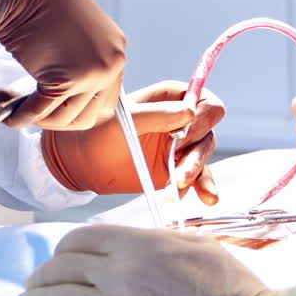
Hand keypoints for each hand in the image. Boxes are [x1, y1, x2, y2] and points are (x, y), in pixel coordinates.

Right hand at [0, 0, 124, 130]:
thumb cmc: (41, 3)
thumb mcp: (78, 33)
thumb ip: (82, 61)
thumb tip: (68, 97)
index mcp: (116, 51)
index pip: (108, 99)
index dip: (79, 108)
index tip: (57, 108)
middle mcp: (111, 63)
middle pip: (91, 115)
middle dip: (60, 119)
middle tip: (35, 112)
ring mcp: (90, 73)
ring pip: (65, 118)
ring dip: (38, 119)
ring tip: (15, 107)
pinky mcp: (63, 80)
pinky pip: (40, 111)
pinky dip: (21, 117)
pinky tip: (7, 114)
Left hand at [23, 224, 279, 295]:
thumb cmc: (233, 287)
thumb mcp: (195, 244)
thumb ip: (157, 241)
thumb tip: (137, 244)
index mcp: (139, 242)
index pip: (82, 238)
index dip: (65, 248)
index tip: (60, 257)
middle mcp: (120, 270)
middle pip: (64, 266)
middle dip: (45, 272)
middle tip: (36, 280)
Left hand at [40, 81, 225, 203]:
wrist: (85, 163)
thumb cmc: (100, 131)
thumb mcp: (126, 120)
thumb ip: (157, 114)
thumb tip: (189, 112)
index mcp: (170, 98)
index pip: (205, 102)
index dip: (201, 118)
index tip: (181, 136)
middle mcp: (180, 120)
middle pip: (209, 131)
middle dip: (197, 150)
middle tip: (176, 166)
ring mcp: (180, 146)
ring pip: (204, 155)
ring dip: (197, 171)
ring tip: (176, 184)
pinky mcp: (178, 169)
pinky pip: (200, 177)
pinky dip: (204, 187)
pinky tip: (204, 197)